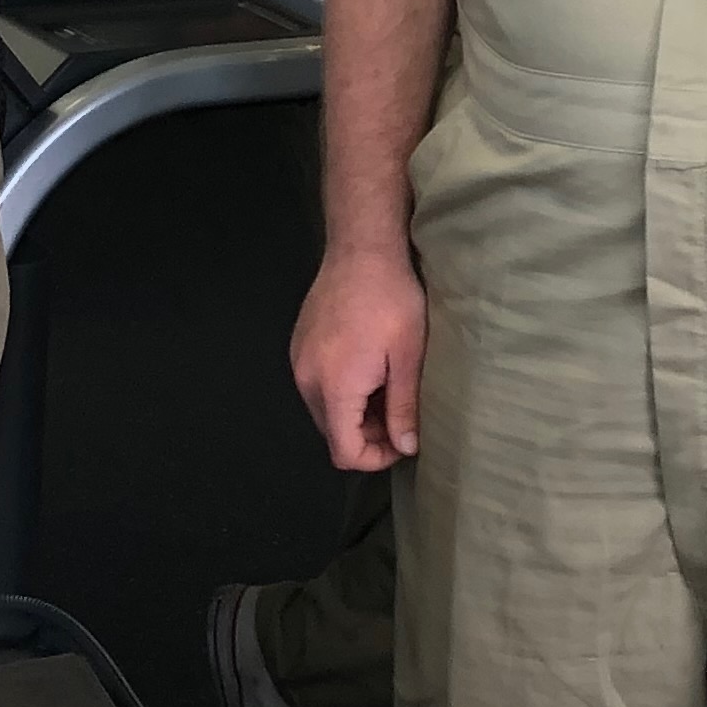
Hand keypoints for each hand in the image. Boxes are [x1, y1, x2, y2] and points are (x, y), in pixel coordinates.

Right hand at [291, 243, 425, 469]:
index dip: (375, 458)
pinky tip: (368, 367)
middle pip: (332, 434)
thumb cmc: (391, 299)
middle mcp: (307, 379)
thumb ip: (403, 407)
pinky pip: (317, 385)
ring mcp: (298, 361)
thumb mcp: (407, 356)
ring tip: (387, 387)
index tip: (403, 441)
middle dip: (367, 435)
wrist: (361, 248)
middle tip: (400, 414)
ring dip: (355, 413)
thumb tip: (406, 447)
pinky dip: (342, 390)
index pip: (344, 452)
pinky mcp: (299, 345)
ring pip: (324, 410)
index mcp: (334, 387)